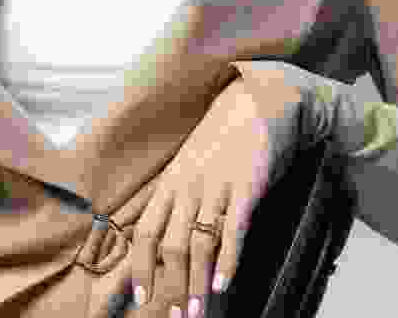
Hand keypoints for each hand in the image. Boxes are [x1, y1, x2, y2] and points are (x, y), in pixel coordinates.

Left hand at [128, 77, 271, 316]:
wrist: (257, 101)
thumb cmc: (221, 136)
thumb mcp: (189, 163)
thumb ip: (177, 197)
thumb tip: (161, 236)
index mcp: (171, 182)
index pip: (146, 231)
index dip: (140, 267)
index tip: (140, 299)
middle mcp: (188, 186)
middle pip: (170, 245)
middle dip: (169, 287)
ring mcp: (216, 186)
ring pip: (199, 243)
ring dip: (195, 284)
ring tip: (196, 314)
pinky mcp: (245, 186)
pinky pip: (233, 228)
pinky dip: (227, 260)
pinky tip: (223, 284)